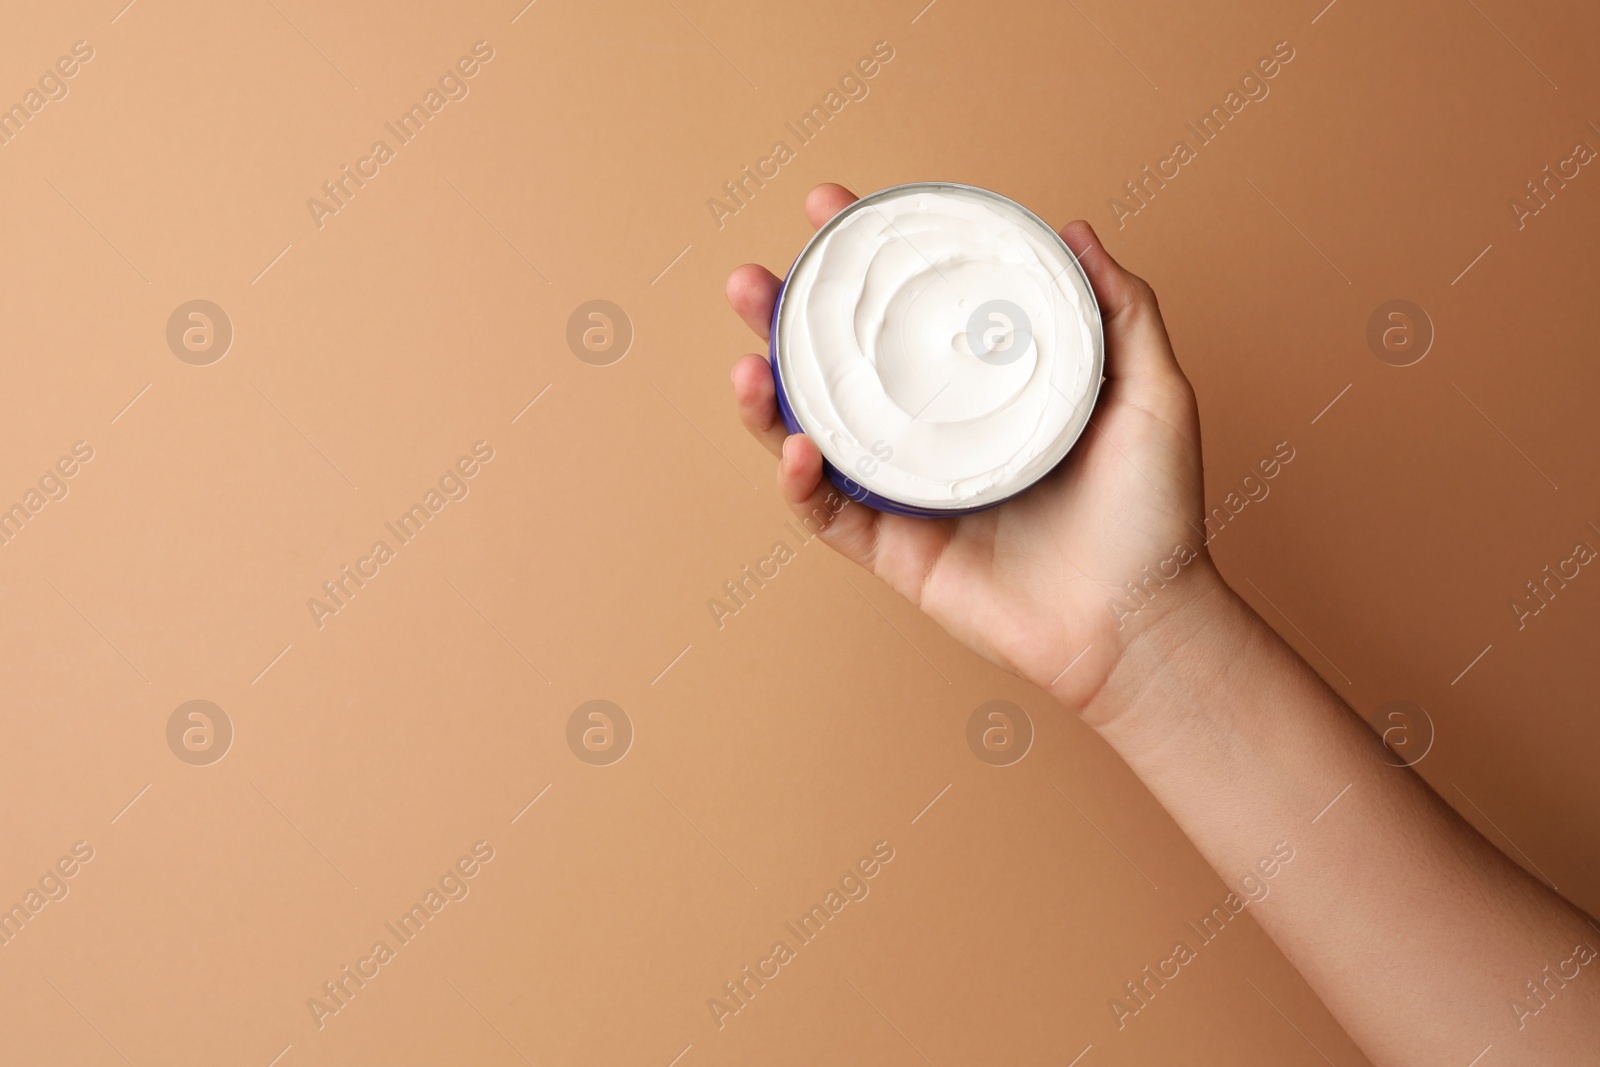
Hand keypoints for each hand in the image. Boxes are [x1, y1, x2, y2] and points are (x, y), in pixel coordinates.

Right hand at [726, 183, 1218, 717]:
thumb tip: (1075, 229)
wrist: (1142, 622)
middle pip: (840, 369)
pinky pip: (830, 515)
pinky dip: (802, 482)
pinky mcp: (896, 553)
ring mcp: (909, 495)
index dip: (865, 262)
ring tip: (747, 359)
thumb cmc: (1153, 516)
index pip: (910, 313)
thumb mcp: (1152, 392)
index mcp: (983, 391)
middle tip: (753, 281)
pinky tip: (798, 448)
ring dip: (769, 398)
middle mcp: (936, 436)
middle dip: (785, 323)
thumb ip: (1121, 310)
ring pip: (816, 437)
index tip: (830, 210)